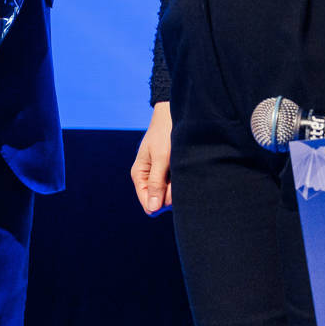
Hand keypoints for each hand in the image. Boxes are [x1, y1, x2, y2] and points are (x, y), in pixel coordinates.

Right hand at [132, 101, 173, 215]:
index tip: (173, 188)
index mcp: (139, 175)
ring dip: (179, 187)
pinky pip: (176, 187)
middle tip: (179, 174)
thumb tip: (153, 210)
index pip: (149, 205)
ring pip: (170, 196)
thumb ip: (156, 183)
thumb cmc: (165, 134)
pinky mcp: (169, 173)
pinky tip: (185, 169)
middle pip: (161, 203)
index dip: (162, 202)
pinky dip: (182, 181)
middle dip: (172, 195)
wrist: (174, 115)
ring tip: (182, 168)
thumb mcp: (161, 158)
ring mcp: (159, 176)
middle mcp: (148, 179)